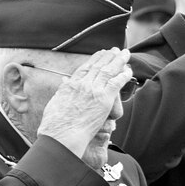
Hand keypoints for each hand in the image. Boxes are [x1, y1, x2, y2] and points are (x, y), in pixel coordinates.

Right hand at [36, 48, 130, 163]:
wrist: (62, 135)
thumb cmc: (55, 125)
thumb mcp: (55, 102)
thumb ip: (62, 90)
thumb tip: (65, 82)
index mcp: (71, 85)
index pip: (85, 67)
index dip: (95, 59)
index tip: (101, 53)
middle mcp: (82, 84)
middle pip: (98, 66)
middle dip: (108, 56)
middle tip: (115, 50)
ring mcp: (93, 90)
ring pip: (108, 70)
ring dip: (118, 60)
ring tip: (125, 53)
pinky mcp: (104, 99)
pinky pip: (116, 83)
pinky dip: (123, 75)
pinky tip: (129, 70)